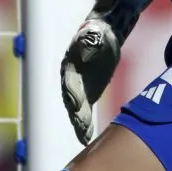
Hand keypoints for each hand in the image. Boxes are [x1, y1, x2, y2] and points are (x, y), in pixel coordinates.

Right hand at [61, 0, 146, 144]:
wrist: (102, 36)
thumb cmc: (99, 33)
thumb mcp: (95, 33)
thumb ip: (90, 40)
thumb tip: (86, 46)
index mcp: (69, 64)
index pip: (70, 81)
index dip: (72, 92)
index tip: (75, 104)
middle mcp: (69, 79)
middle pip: (71, 98)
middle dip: (75, 112)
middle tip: (81, 125)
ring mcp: (77, 88)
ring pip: (75, 108)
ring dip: (79, 122)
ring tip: (84, 136)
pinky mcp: (86, 95)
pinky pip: (84, 112)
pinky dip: (84, 124)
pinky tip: (87, 137)